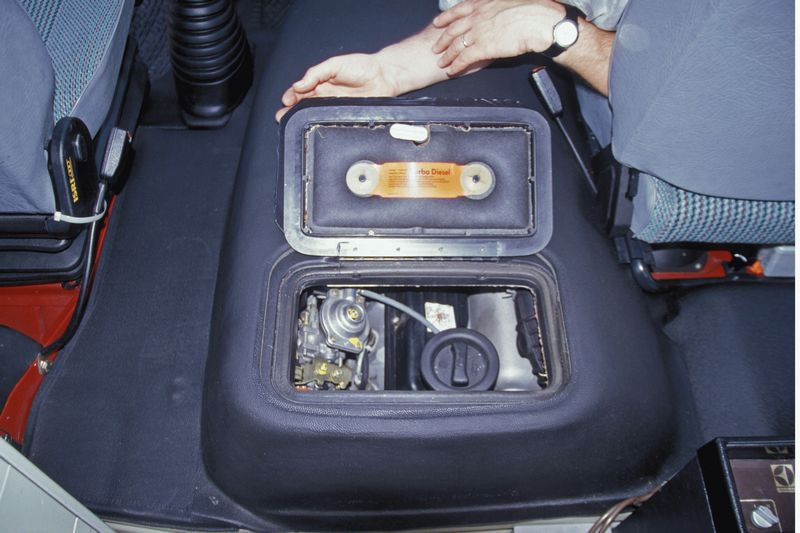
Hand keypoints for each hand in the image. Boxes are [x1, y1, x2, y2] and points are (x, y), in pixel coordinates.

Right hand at [276, 53, 398, 120]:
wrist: (384, 77)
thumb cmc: (362, 66)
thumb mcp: (335, 64)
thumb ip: (317, 73)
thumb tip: (299, 84)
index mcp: (321, 82)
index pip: (301, 90)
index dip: (292, 95)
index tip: (286, 100)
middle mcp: (325, 96)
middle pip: (304, 105)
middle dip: (291, 111)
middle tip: (282, 116)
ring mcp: (334, 108)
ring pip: (314, 115)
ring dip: (301, 119)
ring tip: (291, 123)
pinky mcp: (344, 117)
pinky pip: (329, 122)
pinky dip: (320, 124)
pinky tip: (313, 126)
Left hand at [432, 0, 563, 74]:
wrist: (540, 22)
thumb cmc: (534, 10)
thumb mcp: (512, 0)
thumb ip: (500, 6)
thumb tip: (499, 10)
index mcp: (485, 3)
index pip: (459, 9)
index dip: (447, 17)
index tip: (438, 22)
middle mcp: (478, 16)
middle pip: (454, 29)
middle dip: (442, 39)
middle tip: (435, 47)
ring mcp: (479, 32)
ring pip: (456, 45)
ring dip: (447, 55)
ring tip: (441, 62)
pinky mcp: (484, 48)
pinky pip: (465, 58)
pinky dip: (456, 65)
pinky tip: (452, 70)